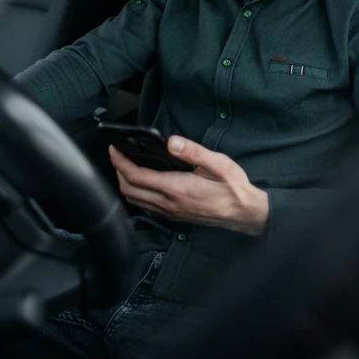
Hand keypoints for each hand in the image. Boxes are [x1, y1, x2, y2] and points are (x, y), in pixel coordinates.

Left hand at [109, 136, 268, 235]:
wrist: (244, 214)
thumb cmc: (233, 188)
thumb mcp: (218, 164)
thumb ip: (194, 151)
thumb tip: (171, 141)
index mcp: (176, 188)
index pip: (136, 176)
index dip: (120, 162)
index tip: (114, 149)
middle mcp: (168, 203)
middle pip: (129, 190)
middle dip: (118, 172)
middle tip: (117, 155)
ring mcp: (170, 212)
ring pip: (135, 201)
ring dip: (125, 184)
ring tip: (126, 167)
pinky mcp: (175, 216)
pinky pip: (146, 207)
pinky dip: (137, 194)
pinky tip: (143, 183)